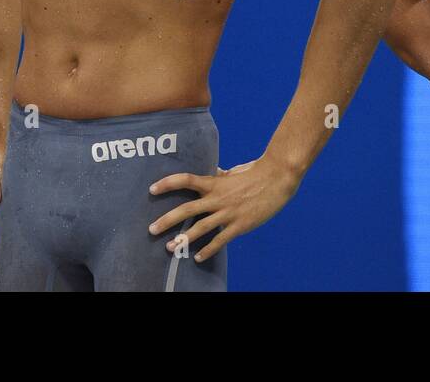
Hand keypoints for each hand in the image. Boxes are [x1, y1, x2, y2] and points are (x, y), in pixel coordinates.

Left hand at [148, 156, 300, 262]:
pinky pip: (220, 240)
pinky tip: (198, 257)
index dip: (168, 183)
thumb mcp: (235, 172)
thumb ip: (221, 176)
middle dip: (167, 220)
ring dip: (183, 238)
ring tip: (170, 247)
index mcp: (215, 183)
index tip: (152, 189)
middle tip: (152, 229)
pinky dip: (208, 249)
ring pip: (200, 228)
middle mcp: (217, 198)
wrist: (278, 178)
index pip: (186, 180)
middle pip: (187, 209)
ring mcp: (228, 212)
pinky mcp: (239, 225)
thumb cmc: (257, 172)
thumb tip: (213, 173)